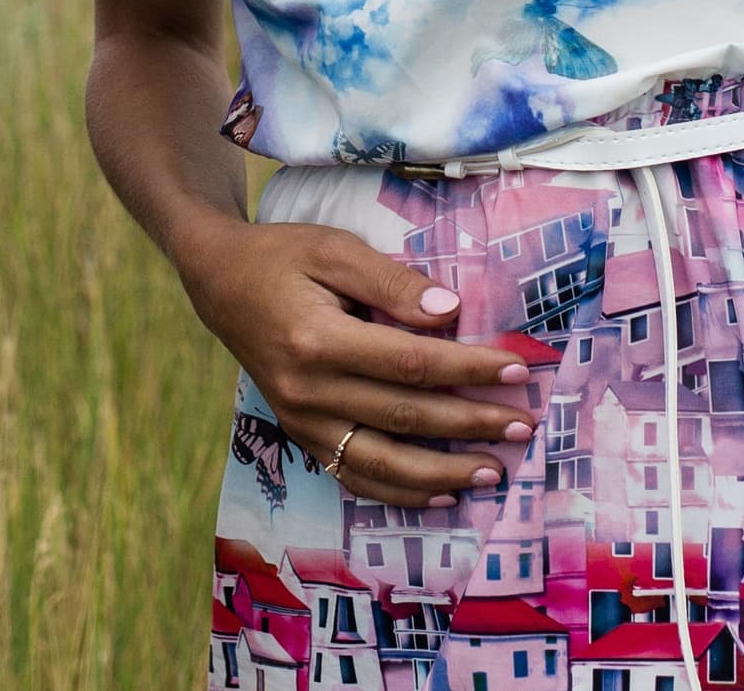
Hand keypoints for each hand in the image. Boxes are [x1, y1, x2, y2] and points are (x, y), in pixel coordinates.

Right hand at [174, 216, 538, 509]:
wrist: (218, 282)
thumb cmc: (281, 256)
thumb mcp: (334, 249)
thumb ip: (391, 281)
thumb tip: (450, 312)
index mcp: (319, 340)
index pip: (412, 364)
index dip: (468, 369)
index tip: (516, 369)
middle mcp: (309, 390)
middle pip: (406, 416)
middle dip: (472, 424)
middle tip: (524, 425)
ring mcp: (302, 420)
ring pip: (383, 462)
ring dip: (444, 472)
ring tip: (494, 471)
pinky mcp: (299, 434)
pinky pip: (353, 475)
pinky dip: (400, 491)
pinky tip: (441, 493)